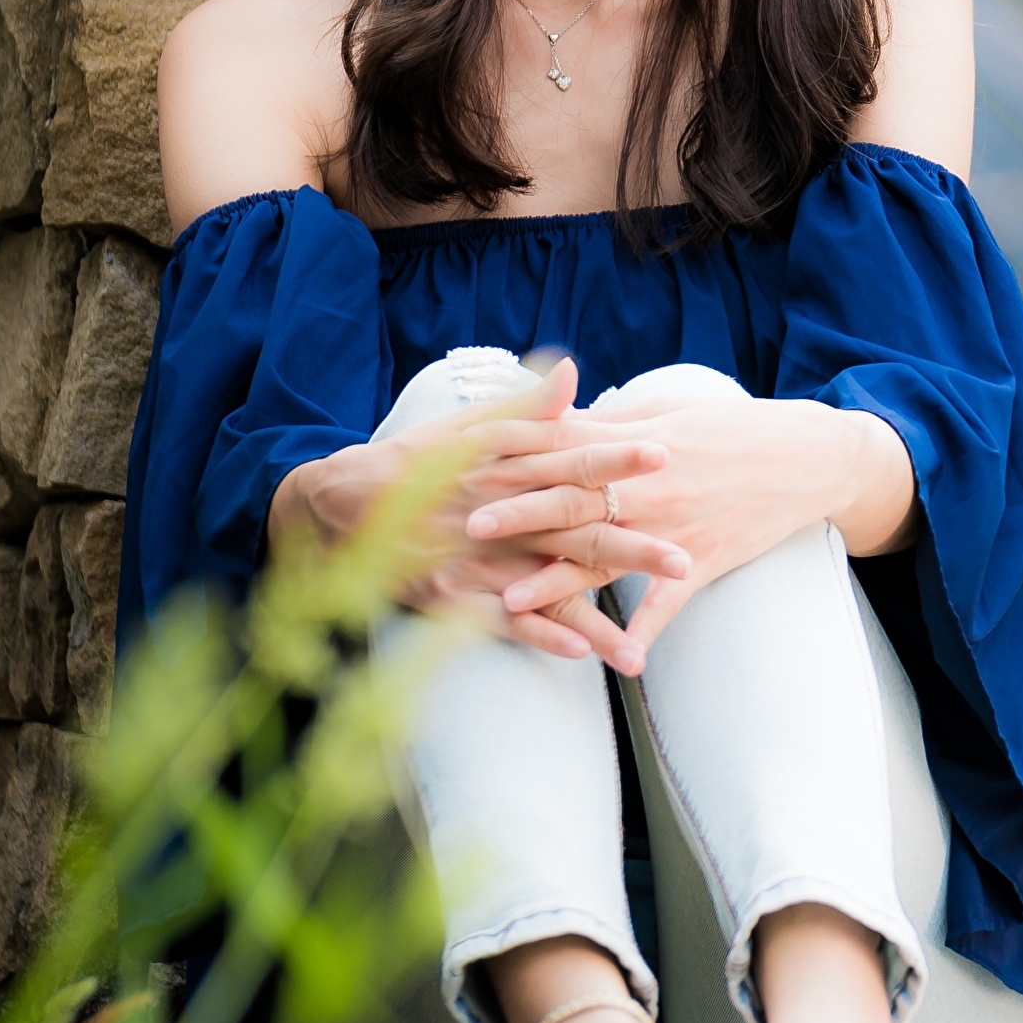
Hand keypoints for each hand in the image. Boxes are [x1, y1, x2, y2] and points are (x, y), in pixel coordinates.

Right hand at [272, 359, 691, 670]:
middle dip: (632, 546)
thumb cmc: (412, 463)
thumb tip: (571, 369)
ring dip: (595, 613)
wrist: (335, 505)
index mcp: (503, 466)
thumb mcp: (466, 427)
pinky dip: (538, 635)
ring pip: (546, 587)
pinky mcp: (450, 595)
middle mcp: (496, 511)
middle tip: (686, 556)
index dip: (618, 459)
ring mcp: (474, 557)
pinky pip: (501, 621)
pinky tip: (577, 653)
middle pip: (574, 528)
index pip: (572, 459)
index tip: (665, 454)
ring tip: (639, 641)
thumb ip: (525, 405)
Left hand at [464, 390, 908, 661]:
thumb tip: (551, 416)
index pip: (562, 449)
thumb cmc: (733, 428)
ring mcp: (675, 528)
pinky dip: (644, 633)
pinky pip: (668, 604)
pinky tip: (620, 664)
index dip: (512, 457)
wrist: (807, 458)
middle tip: (467, 528)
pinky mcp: (703, 562)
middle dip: (517, 516)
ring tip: (511, 601)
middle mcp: (649, 487)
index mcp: (635, 445)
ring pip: (605, 560)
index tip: (464, 463)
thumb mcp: (668, 411)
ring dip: (556, 582)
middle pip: (571, 502)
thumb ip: (607, 422)